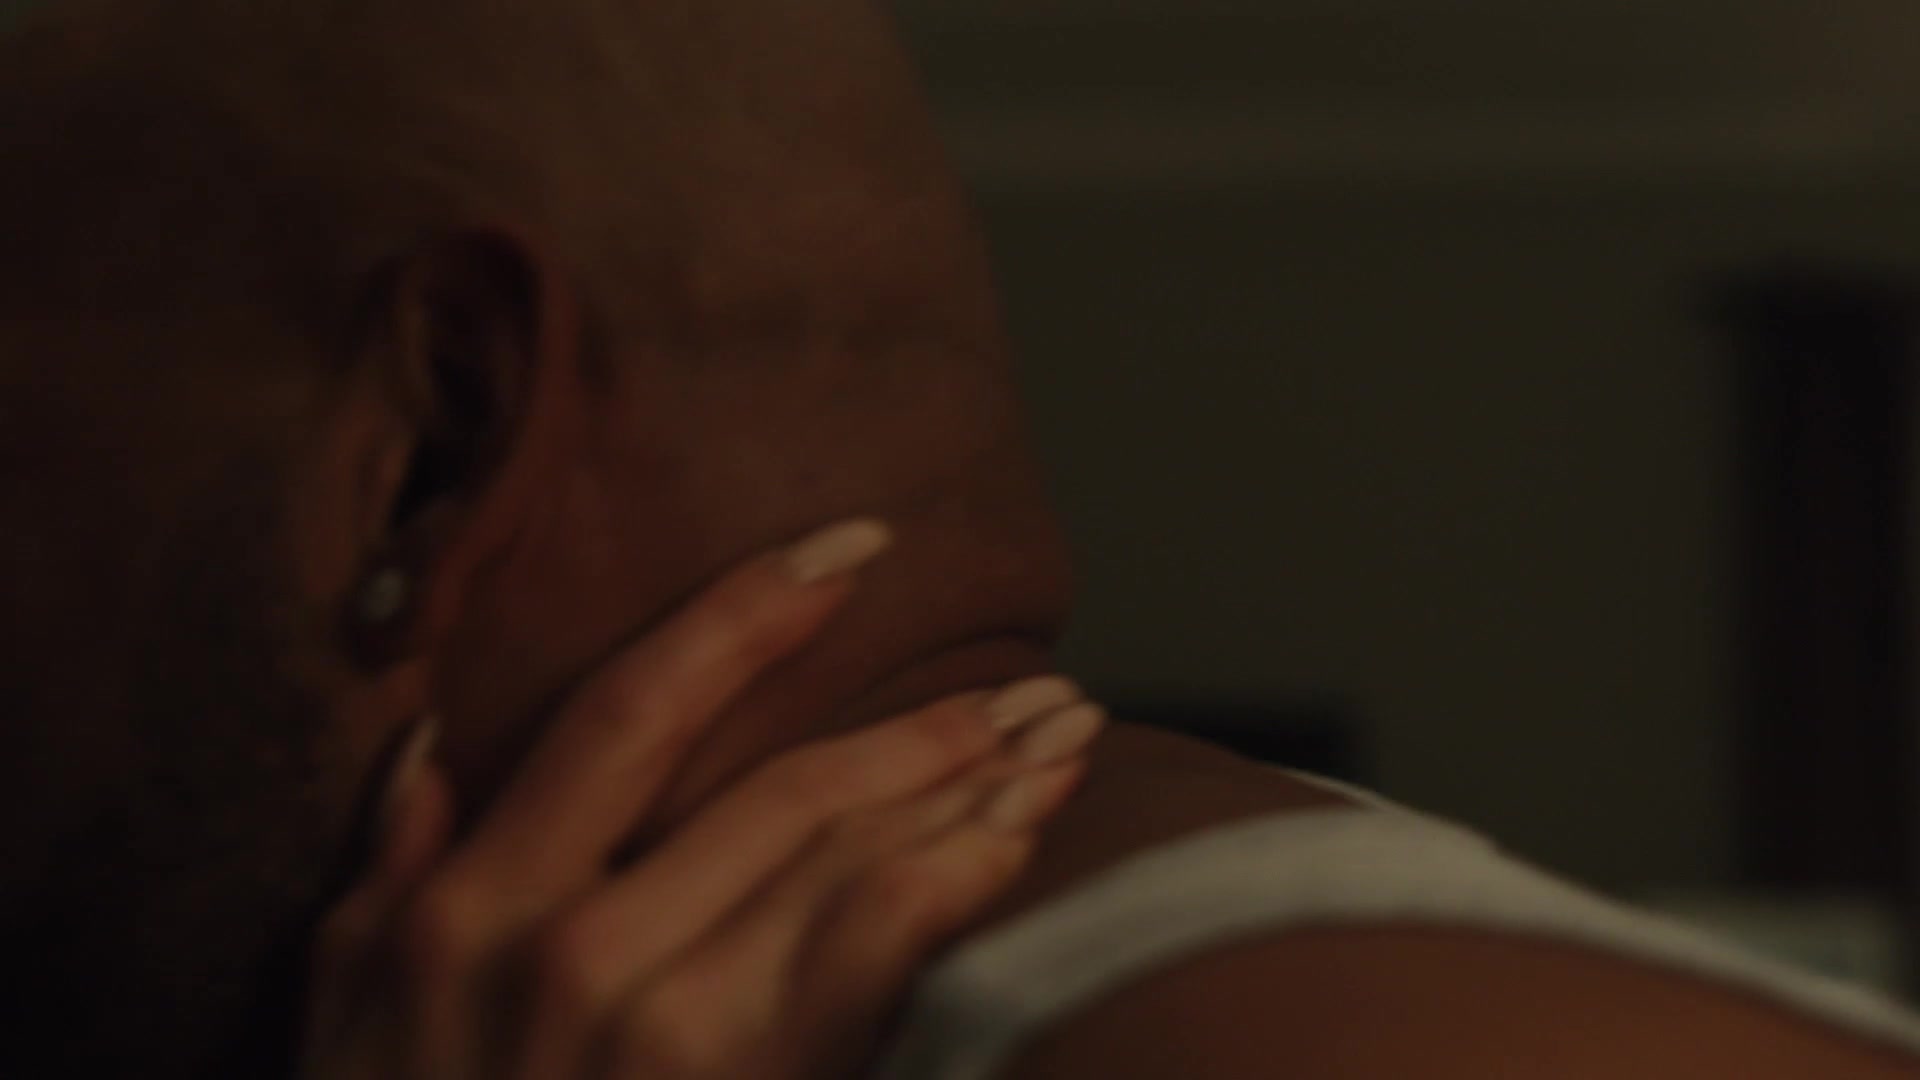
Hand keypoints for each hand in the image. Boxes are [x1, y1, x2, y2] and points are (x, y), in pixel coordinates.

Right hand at [300, 520, 1102, 1077]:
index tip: (851, 549)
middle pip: (784, 791)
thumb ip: (385, 866)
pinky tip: (1016, 843)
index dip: (749, 612)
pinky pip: (873, 963)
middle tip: (1026, 684)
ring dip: (969, 791)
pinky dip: (953, 887)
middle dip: (923, 726)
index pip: (634, 710)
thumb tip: (432, 729)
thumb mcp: (337, 1011)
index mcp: (472, 905)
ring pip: (846, 863)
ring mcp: (667, 1034)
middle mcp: (575, 952)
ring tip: (1061, 740)